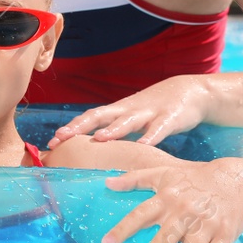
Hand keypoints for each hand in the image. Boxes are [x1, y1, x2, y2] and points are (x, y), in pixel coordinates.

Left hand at [50, 75, 214, 146]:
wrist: (190, 91)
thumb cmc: (154, 109)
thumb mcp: (132, 118)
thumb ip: (115, 131)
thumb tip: (92, 150)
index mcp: (118, 111)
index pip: (89, 118)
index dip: (71, 128)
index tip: (52, 142)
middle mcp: (128, 110)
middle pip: (100, 116)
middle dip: (80, 127)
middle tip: (61, 139)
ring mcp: (149, 113)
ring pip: (128, 121)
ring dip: (113, 130)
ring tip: (98, 140)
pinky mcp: (170, 118)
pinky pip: (160, 129)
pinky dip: (151, 137)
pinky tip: (144, 146)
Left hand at [101, 158, 242, 242]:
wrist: (234, 177)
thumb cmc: (192, 178)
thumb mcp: (163, 173)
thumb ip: (134, 178)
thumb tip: (106, 183)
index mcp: (166, 198)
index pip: (140, 215)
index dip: (123, 229)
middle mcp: (184, 213)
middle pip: (164, 241)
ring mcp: (206, 226)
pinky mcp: (225, 235)